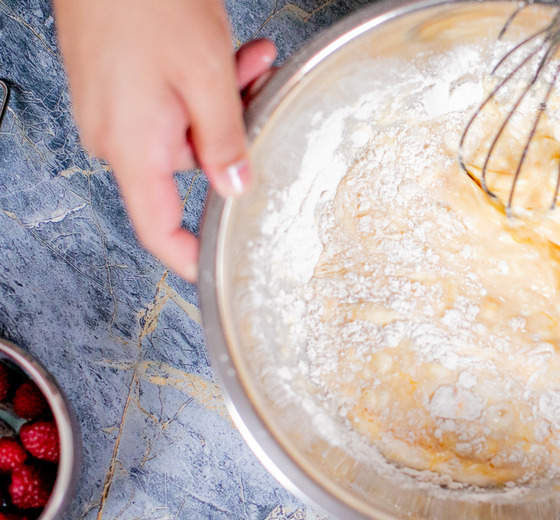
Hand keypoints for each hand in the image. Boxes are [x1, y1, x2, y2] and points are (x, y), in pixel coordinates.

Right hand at [53, 0, 276, 280]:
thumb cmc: (146, 4)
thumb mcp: (205, 77)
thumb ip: (225, 139)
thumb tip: (236, 186)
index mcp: (134, 148)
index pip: (160, 228)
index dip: (191, 257)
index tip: (219, 269)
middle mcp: (118, 135)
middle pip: (190, 164)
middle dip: (234, 131)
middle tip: (261, 88)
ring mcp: (115, 109)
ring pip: (188, 126)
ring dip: (227, 98)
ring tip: (251, 57)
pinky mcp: (118, 84)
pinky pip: (171, 100)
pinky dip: (204, 82)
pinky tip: (231, 52)